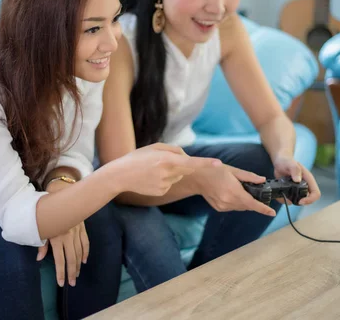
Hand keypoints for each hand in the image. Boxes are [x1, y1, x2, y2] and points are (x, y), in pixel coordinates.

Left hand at [37, 179, 88, 286]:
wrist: (62, 191)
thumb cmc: (47, 209)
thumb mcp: (42, 226)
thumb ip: (41, 243)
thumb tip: (40, 259)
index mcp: (57, 236)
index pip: (60, 259)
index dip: (61, 272)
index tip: (61, 283)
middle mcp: (69, 235)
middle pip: (72, 258)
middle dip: (71, 272)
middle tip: (72, 283)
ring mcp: (77, 231)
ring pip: (79, 251)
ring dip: (78, 264)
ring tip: (77, 274)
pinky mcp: (82, 226)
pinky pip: (85, 241)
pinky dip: (85, 252)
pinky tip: (84, 260)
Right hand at [102, 143, 221, 196]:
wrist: (120, 176)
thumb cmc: (137, 158)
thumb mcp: (154, 147)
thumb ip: (173, 150)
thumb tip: (186, 157)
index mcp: (166, 159)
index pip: (191, 162)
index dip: (206, 163)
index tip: (219, 164)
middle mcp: (168, 173)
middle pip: (184, 168)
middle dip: (178, 164)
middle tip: (159, 161)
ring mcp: (165, 185)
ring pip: (177, 177)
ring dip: (170, 173)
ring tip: (152, 170)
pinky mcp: (162, 192)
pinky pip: (169, 185)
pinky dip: (163, 181)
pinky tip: (150, 179)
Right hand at [191, 163, 276, 215]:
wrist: (197, 177)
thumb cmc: (215, 170)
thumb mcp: (233, 170)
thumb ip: (249, 177)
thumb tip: (262, 180)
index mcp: (234, 192)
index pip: (252, 204)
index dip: (264, 209)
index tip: (272, 212)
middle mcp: (229, 202)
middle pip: (247, 206)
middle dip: (254, 202)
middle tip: (255, 192)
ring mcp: (223, 206)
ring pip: (240, 208)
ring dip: (244, 202)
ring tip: (241, 191)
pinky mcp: (219, 208)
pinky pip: (233, 208)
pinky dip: (236, 203)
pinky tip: (231, 194)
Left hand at [273, 156, 320, 204]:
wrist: (279, 161)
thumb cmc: (286, 160)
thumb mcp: (290, 164)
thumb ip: (295, 170)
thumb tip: (297, 180)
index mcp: (308, 179)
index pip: (316, 193)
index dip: (310, 199)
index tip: (300, 201)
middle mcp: (305, 185)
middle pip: (308, 199)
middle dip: (299, 202)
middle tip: (289, 200)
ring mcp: (298, 189)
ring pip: (298, 200)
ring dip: (290, 201)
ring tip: (282, 197)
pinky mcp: (291, 191)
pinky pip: (289, 199)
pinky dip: (284, 200)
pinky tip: (279, 196)